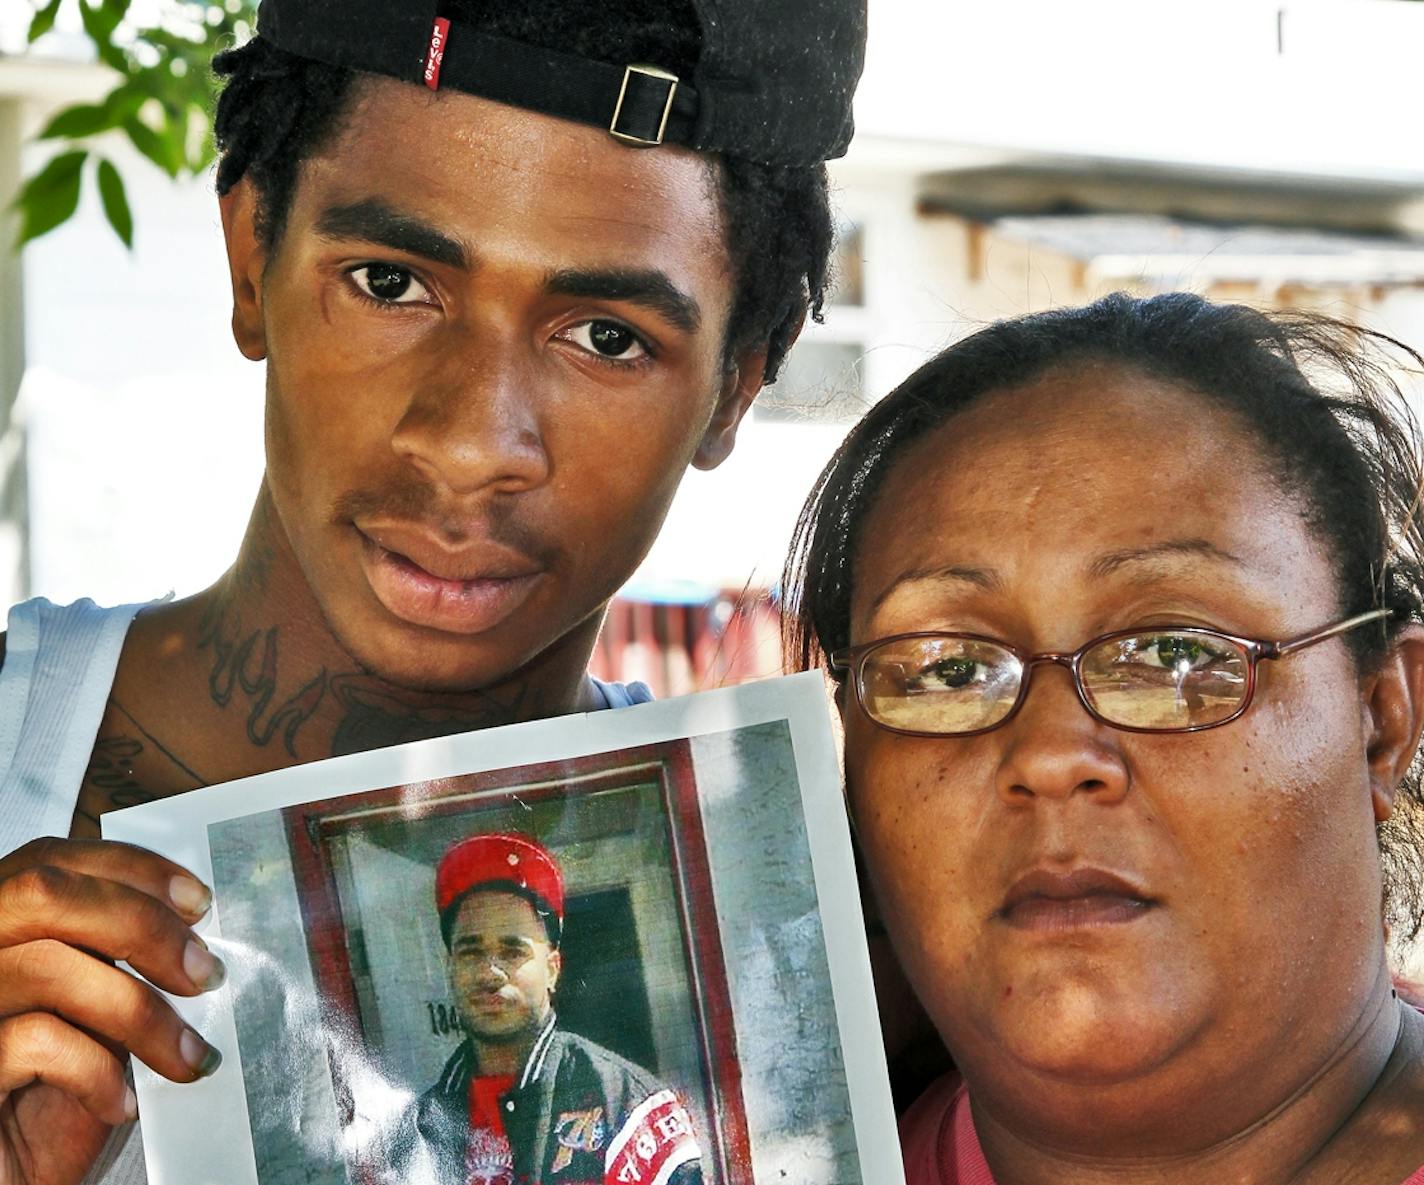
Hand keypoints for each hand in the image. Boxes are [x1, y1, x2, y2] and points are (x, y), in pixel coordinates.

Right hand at [0, 838, 225, 1184]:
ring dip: (141, 1011)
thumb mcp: (91, 1018)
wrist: (8, 1183)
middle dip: (140, 923)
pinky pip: (35, 1042)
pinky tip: (123, 1103)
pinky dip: (97, 1070)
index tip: (198, 901)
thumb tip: (191, 927)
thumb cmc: (47, 1103)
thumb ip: (114, 962)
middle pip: (42, 892)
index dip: (129, 868)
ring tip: (188, 1057)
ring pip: (46, 966)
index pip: (49, 861)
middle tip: (204, 973)